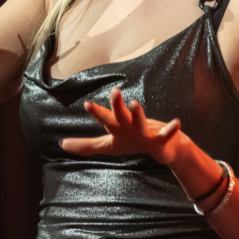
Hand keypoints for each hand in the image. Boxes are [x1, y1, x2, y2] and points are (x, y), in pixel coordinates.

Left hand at [59, 88, 182, 164]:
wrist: (162, 147)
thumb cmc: (133, 141)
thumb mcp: (108, 146)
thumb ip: (86, 145)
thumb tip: (62, 144)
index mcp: (118, 127)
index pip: (105, 118)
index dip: (97, 112)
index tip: (87, 103)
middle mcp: (131, 125)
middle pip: (121, 116)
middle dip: (117, 105)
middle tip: (114, 91)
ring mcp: (146, 131)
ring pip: (141, 121)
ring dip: (138, 113)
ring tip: (135, 102)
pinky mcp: (161, 139)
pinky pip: (166, 134)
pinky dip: (171, 129)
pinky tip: (176, 122)